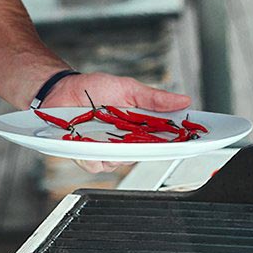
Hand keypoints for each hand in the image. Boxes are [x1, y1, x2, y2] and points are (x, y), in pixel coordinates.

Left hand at [42, 72, 191, 174]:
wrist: (62, 90)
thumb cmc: (94, 88)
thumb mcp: (128, 88)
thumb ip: (154, 98)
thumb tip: (183, 100)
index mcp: (139, 127)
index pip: (164, 140)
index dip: (178, 143)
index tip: (191, 141)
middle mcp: (125, 142)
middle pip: (143, 155)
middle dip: (144, 148)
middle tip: (139, 135)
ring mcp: (106, 150)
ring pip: (119, 163)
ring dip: (114, 150)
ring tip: (105, 132)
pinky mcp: (86, 155)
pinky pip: (95, 164)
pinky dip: (92, 154)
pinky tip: (87, 141)